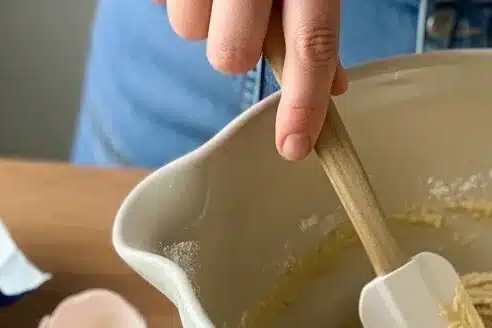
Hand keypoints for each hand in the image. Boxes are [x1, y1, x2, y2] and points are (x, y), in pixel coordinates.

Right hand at [157, 0, 347, 160]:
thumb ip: (315, 21)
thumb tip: (334, 87)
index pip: (312, 46)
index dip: (304, 103)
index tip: (294, 148)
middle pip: (230, 55)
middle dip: (233, 48)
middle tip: (239, 21)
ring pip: (187, 29)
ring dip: (200, 16)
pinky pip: (158, 0)